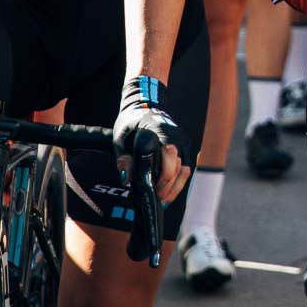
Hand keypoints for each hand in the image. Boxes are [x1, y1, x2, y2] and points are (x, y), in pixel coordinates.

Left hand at [114, 77, 190, 205]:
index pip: (165, 155)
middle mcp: (174, 135)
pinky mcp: (186, 147)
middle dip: (167, 185)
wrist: (146, 107)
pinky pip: (186, 168)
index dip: (160, 176)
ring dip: (175, 187)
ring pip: (185, 170)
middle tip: (155, 198)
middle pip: (177, 166)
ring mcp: (182, 141)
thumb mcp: (120, 138)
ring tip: (162, 199)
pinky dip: (179, 182)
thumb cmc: (131, 122)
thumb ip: (123, 159)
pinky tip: (168, 192)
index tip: (150, 190)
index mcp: (157, 130)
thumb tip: (127, 180)